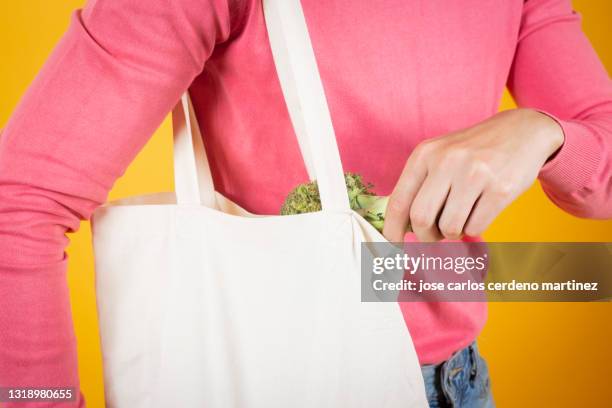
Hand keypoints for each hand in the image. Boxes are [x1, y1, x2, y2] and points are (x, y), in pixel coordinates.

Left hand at [383, 109, 564, 241]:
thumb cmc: (472, 151)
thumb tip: (399, 227)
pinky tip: (479, 211)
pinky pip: (476, 227)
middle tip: (433, 236)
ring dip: (452, 232)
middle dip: (425, 236)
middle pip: (420, 219)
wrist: (522, 131)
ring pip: (449, 228)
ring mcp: (475, 174)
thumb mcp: (439, 155)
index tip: (393, 244)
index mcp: (425, 154)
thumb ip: (418, 186)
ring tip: (460, 217)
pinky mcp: (500, 189)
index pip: (398, 201)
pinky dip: (474, 228)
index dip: (392, 230)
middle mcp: (447, 161)